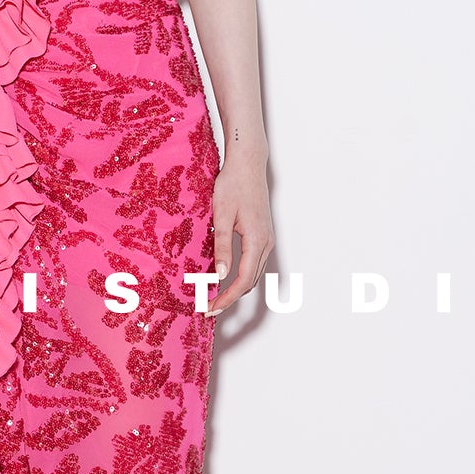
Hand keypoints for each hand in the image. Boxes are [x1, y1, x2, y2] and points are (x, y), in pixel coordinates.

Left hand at [206, 147, 273, 317]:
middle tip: (207, 307)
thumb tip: (220, 276)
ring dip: (236, 288)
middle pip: (250, 282)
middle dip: (230, 298)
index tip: (209, 308)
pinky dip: (241, 275)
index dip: (226, 298)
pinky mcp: (263, 234)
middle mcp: (266, 243)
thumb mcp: (222, 216)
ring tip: (213, 296)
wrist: (248, 164)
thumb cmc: (232, 185)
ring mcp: (267, 239)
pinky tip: (225, 276)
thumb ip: (222, 247)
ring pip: (253, 273)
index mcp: (256, 241)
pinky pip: (254, 263)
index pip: (243, 280)